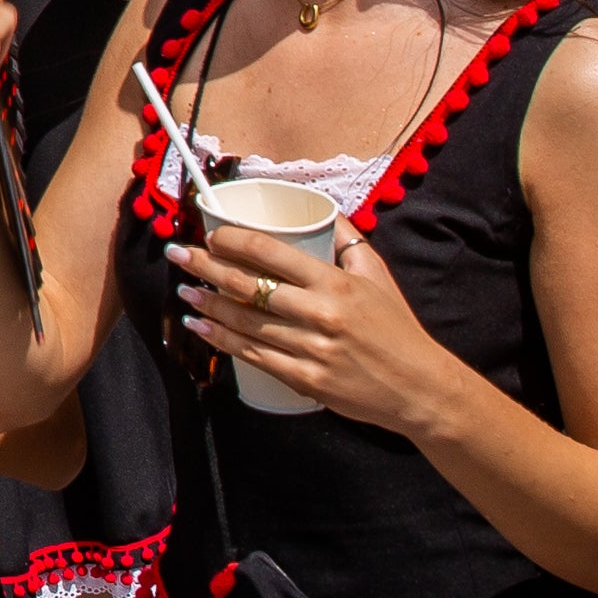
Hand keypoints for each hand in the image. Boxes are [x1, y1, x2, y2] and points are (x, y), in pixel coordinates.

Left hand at [173, 218, 453, 436]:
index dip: (233, 240)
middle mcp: (320, 313)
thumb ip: (348, 241)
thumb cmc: (397, 327)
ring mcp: (311, 349)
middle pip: (248, 286)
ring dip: (207, 305)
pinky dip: (222, 341)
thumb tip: (320, 210)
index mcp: (335, 282)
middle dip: (205, 267)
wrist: (419, 388)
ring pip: (244, 322)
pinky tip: (202, 328)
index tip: (210, 234)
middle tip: (177, 255)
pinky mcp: (305, 380)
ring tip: (184, 292)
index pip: (271, 252)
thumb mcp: (377, 275)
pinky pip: (253, 356)